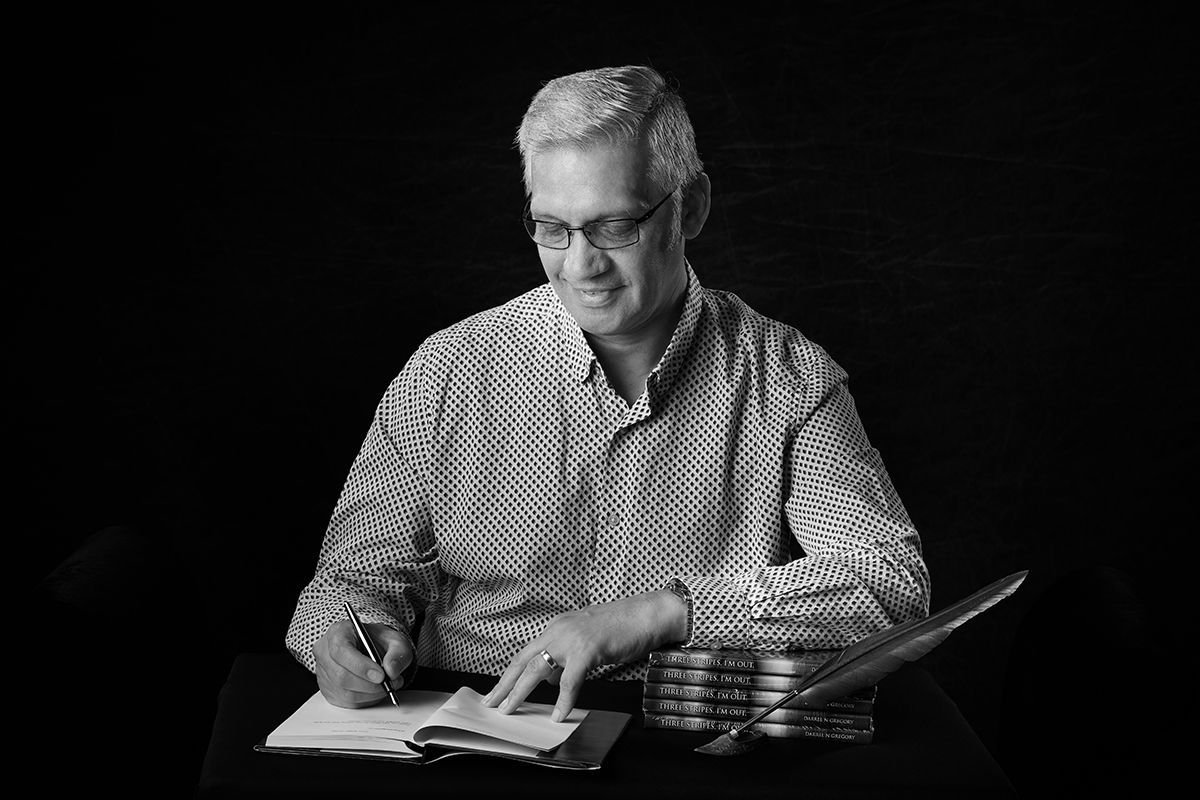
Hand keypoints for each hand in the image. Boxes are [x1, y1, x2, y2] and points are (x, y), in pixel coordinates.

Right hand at [313, 619, 414, 707]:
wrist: (371, 648)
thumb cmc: (378, 641)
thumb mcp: (394, 639)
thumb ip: (398, 651)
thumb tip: (391, 670)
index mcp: (338, 633)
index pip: (341, 650)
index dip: (361, 666)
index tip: (381, 675)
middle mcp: (325, 652)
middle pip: (341, 676)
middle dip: (370, 684)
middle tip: (391, 683)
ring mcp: (323, 673)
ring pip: (344, 692)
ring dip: (371, 694)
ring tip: (387, 686)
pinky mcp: (328, 690)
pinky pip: (346, 702)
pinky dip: (366, 700)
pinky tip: (376, 691)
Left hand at [482, 589, 686, 720]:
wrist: (646, 614)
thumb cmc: (621, 628)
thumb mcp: (585, 641)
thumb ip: (565, 658)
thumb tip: (549, 679)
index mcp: (557, 628)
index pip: (525, 654)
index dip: (509, 674)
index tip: (495, 691)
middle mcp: (558, 631)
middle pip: (523, 661)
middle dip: (505, 685)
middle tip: (491, 704)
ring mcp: (572, 639)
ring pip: (537, 669)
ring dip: (521, 692)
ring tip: (510, 711)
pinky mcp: (587, 649)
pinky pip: (569, 680)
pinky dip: (563, 700)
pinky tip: (559, 714)